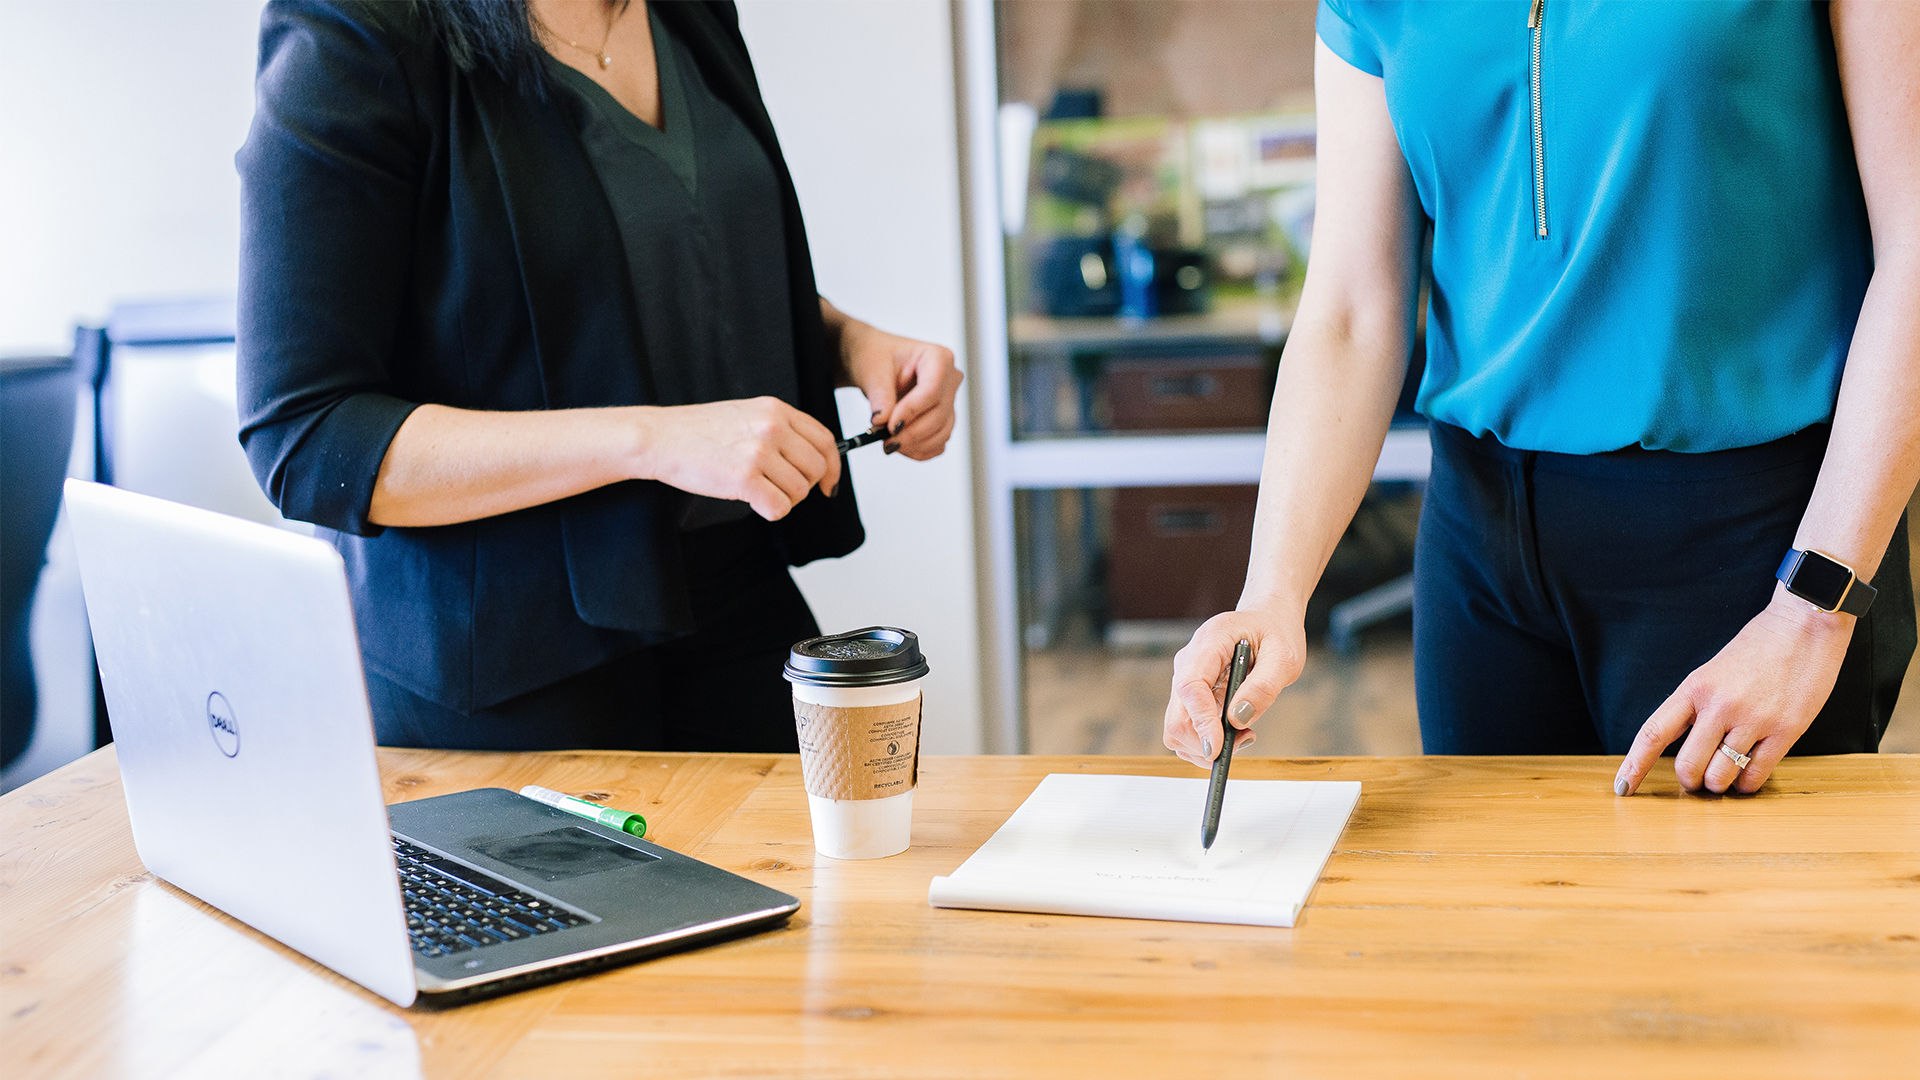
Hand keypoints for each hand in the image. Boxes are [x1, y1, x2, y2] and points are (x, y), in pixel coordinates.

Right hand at [633, 397, 841, 520]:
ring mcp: (759, 452)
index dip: (833, 466)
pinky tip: (752, 501)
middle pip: (815, 469)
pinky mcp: (744, 478)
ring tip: (758, 491)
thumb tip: (813, 460)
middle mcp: (772, 428)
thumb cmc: (699, 431)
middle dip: (803, 487)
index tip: (827, 483)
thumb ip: (780, 430)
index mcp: (776, 410)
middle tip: (780, 490)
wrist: (660, 437)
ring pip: (798, 491)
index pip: (825, 440)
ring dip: (782, 499)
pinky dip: (769, 511)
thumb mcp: (747, 415)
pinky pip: (779, 507)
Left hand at [838, 320, 962, 459]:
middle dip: (911, 433)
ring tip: (889, 444)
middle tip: (885, 441)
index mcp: (937, 357)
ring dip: (916, 444)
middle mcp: (949, 378)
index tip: (890, 426)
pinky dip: (921, 450)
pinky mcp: (943, 419)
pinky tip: (902, 448)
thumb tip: (882, 421)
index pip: (932, 390)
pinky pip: (939, 442)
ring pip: (942, 431)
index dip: (912, 412)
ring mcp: (949, 400)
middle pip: (939, 414)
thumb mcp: (873, 371)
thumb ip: (880, 396)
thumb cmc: (876, 356)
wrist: (875, 363)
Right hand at [1163, 608, 1306, 767]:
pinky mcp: (1191, 696)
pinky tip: (1236, 728)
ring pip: (1178, 730)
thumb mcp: (1284, 657)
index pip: (1190, 687)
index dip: (1201, 722)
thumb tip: (1238, 719)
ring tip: (1245, 732)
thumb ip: (1263, 687)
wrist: (1266, 620)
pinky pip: (1188, 729)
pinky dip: (1209, 740)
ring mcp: (1185, 680)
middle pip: (1176, 718)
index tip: (1218, 748)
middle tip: (1246, 739)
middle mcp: (1188, 663)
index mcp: (1209, 643)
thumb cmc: (1276, 633)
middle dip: (1205, 742)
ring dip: (1208, 744)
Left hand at [1614, 587, 1854, 796]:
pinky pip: (1756, 774)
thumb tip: (1681, 746)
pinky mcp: (1786, 730)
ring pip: (1721, 776)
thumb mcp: (1711, 672)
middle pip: (1688, 765)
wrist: (1804, 626)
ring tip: (1725, 778)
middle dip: (1690, 781)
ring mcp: (1753, 719)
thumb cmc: (1756, 649)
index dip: (1634, 765)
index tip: (1622, 787)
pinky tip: (1747, 777)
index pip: (1653, 733)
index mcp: (1694, 688)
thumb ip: (1695, 706)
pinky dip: (1747, 784)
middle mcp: (1719, 705)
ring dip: (1719, 785)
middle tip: (1697, 780)